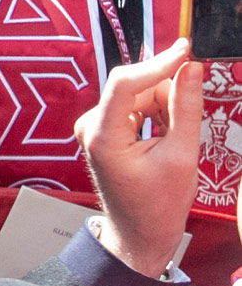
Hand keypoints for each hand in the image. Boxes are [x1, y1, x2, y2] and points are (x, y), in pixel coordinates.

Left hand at [76, 39, 202, 279]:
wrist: (139, 235)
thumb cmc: (159, 206)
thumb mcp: (182, 157)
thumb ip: (186, 109)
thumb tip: (192, 68)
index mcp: (103, 134)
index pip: (125, 82)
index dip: (158, 63)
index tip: (187, 50)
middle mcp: (91, 124)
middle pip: (134, 87)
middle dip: (167, 93)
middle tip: (193, 112)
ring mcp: (95, 126)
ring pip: (138, 95)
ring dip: (164, 106)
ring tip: (176, 140)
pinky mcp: (105, 129)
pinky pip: (134, 106)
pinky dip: (156, 114)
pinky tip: (167, 137)